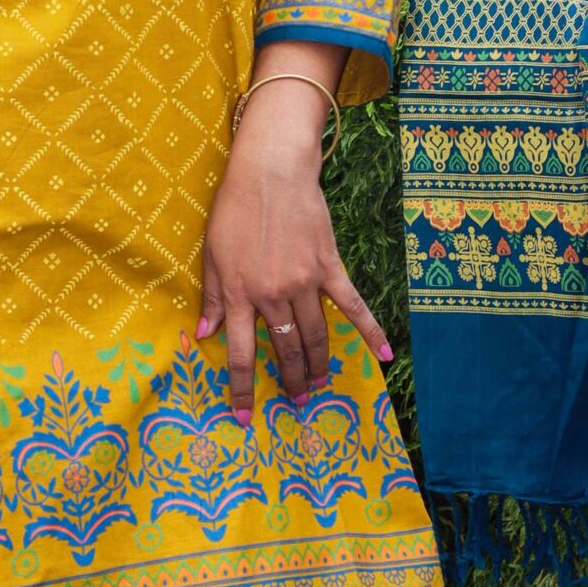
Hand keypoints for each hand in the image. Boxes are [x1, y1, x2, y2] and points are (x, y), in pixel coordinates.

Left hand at [196, 77, 392, 420]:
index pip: (240, 354)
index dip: (242, 388)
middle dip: (290, 380)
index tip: (243, 415)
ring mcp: (304, 283)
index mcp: (239, 294)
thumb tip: (202, 334)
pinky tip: (385, 354)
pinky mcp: (329, 268)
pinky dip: (370, 331)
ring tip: (320, 383)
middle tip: (296, 399)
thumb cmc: (234, 209)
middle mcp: (273, 295)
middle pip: (284, 350)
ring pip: (315, 335)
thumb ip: (211, 296)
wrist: (271, 171)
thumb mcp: (212, 253)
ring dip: (318, 364)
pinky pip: (352, 306)